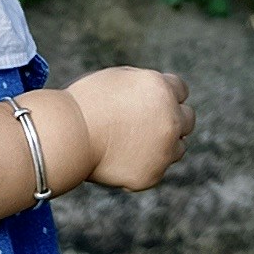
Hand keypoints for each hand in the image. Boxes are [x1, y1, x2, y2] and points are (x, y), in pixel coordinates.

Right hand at [70, 65, 192, 194]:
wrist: (66, 135)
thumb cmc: (84, 103)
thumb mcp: (118, 79)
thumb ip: (146, 86)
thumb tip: (161, 95)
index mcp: (161, 88)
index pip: (180, 90)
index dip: (164, 95)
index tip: (149, 102)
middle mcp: (171, 118)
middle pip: (187, 119)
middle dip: (171, 119)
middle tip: (147, 124)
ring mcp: (165, 149)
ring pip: (177, 147)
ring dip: (162, 144)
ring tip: (129, 143)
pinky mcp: (153, 174)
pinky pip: (157, 169)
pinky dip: (143, 165)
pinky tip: (119, 158)